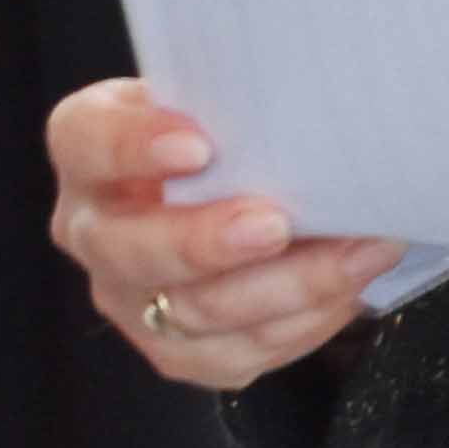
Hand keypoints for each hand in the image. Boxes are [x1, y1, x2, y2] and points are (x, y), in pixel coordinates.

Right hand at [46, 76, 401, 393]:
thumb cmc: (232, 125)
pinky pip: (235, 354)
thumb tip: (316, 102)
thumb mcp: (223, 93)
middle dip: (206, 242)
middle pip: (130, 250)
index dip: (133, 147)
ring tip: (360, 253)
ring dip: (287, 287)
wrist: (244, 178)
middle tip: (275, 226)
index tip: (197, 146)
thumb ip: (244, 98)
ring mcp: (130, 298)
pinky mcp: (177, 348)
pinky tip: (348, 290)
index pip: (89, 141)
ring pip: (194, 313)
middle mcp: (96, 230)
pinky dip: (301, 323)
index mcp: (89, 149)